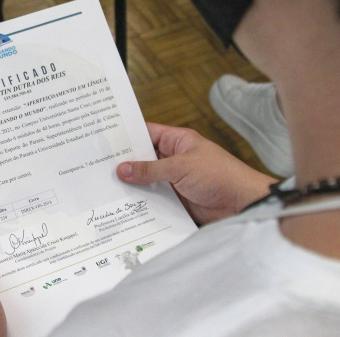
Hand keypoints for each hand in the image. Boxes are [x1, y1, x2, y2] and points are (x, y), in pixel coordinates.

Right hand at [118, 122, 277, 223]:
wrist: (242, 204)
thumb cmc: (220, 175)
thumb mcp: (181, 167)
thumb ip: (150, 169)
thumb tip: (123, 168)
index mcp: (178, 141)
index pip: (147, 133)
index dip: (128, 135)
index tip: (104, 139)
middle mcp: (175, 159)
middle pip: (144, 159)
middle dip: (125, 163)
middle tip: (97, 167)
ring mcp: (175, 180)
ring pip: (148, 181)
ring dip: (132, 185)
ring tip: (104, 188)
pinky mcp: (177, 200)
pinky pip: (155, 199)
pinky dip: (143, 202)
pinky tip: (124, 206)